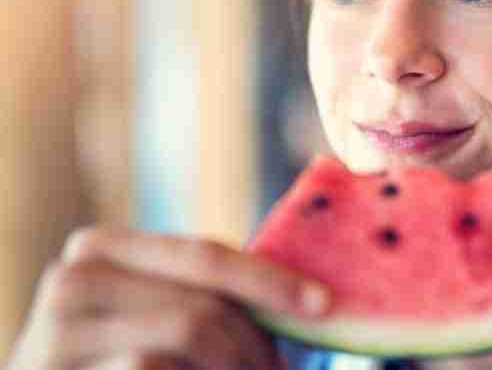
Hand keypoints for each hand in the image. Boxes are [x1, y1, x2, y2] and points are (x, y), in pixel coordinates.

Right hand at [8, 226, 330, 369]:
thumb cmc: (113, 356)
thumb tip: (309, 290)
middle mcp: (71, 280)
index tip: (324, 303)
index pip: (204, 255)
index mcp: (100, 248)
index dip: (269, 279)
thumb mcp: (154, 310)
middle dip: (254, 346)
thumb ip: (203, 292)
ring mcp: (54, 334)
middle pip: (201, 308)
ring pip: (182, 341)